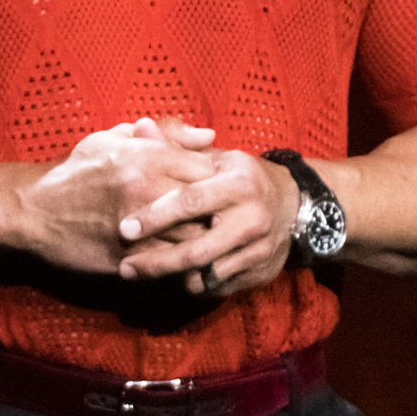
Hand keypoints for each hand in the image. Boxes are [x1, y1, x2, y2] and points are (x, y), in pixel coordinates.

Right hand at [0, 118, 218, 272]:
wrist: (33, 211)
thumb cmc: (75, 171)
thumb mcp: (115, 140)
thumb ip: (165, 135)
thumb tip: (208, 135)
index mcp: (147, 156)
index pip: (209, 169)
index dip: (221, 184)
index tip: (222, 193)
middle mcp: (145, 188)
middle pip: (208, 206)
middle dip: (221, 217)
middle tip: (226, 223)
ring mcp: (137, 225)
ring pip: (193, 240)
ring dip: (206, 246)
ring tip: (215, 248)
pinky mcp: (127, 257)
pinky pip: (170, 266)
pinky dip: (183, 268)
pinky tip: (188, 268)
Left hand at [116, 148, 301, 295]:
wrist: (292, 205)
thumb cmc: (239, 177)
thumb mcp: (213, 157)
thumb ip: (174, 145)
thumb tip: (140, 127)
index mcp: (239, 184)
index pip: (190, 202)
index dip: (155, 216)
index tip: (124, 228)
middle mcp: (252, 219)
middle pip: (196, 251)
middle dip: (156, 262)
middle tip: (124, 266)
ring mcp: (257, 251)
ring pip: (204, 276)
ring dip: (169, 278)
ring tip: (141, 273)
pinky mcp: (258, 274)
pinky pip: (216, 288)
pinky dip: (190, 284)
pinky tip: (170, 278)